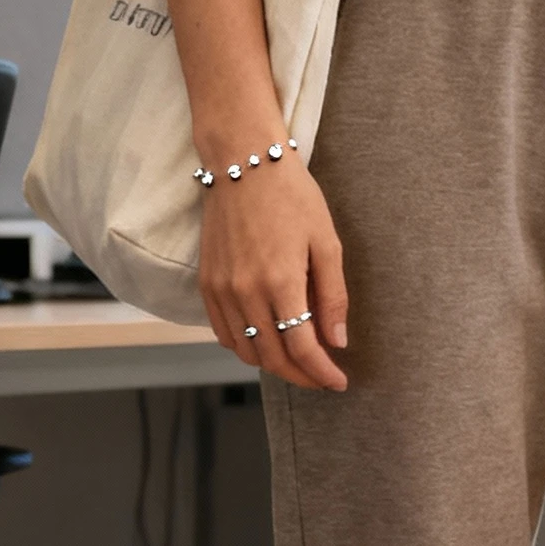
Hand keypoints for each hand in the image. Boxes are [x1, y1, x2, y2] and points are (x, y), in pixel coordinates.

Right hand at [199, 150, 348, 391]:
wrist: (243, 162)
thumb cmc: (292, 196)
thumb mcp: (326, 242)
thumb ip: (333, 297)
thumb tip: (337, 342)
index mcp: (281, 282)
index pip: (302, 349)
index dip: (322, 373)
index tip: (338, 383)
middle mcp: (246, 292)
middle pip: (272, 358)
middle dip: (301, 376)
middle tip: (322, 377)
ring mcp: (221, 290)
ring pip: (245, 351)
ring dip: (273, 365)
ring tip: (297, 362)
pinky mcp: (206, 283)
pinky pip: (223, 333)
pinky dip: (244, 347)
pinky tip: (265, 342)